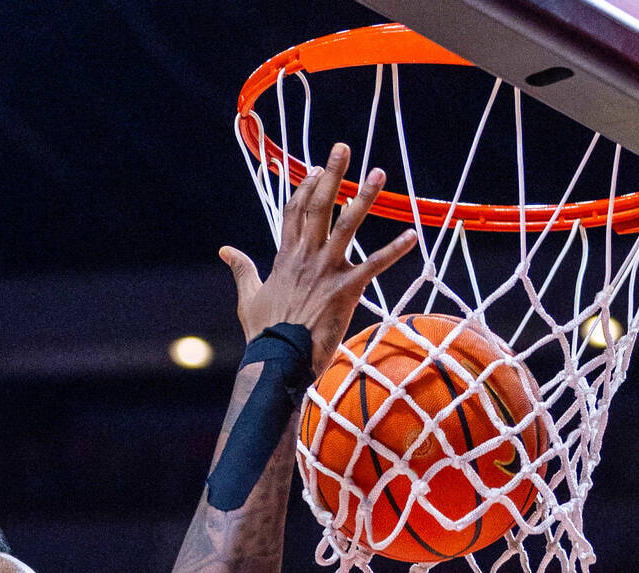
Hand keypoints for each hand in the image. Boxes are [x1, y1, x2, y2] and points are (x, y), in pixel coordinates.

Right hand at [219, 143, 416, 375]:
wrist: (278, 358)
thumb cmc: (264, 332)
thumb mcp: (249, 297)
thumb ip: (242, 269)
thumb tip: (224, 250)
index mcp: (285, 257)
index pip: (294, 211)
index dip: (306, 187)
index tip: (316, 167)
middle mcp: (306, 256)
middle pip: (319, 206)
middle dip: (332, 175)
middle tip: (343, 148)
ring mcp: (326, 271)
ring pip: (348, 226)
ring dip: (365, 198)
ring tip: (379, 173)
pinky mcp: (345, 290)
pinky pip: (374, 265)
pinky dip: (394, 251)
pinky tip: (413, 236)